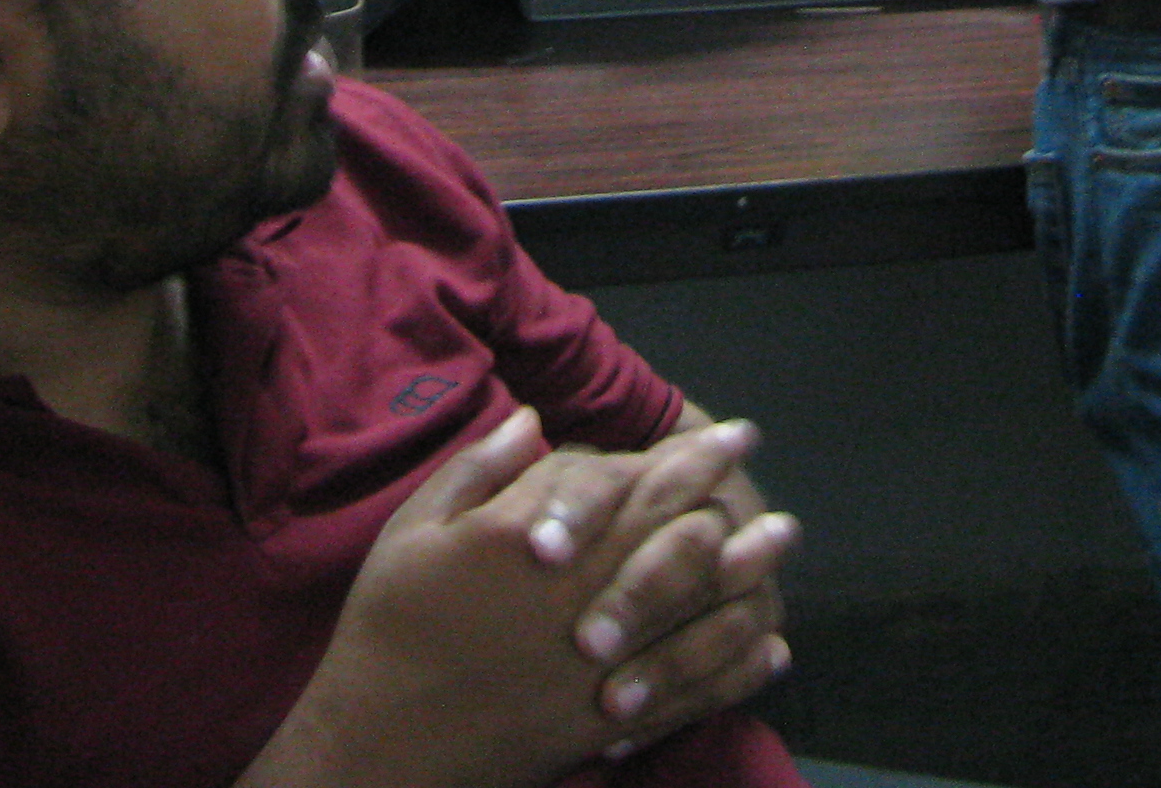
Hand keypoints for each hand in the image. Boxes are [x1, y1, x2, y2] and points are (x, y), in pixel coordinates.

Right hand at [249, 409, 794, 787]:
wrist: (377, 739)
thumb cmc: (388, 624)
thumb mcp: (416, 529)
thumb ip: (482, 471)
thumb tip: (536, 421)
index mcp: (536, 543)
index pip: (633, 488)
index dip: (690, 459)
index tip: (734, 435)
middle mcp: (579, 600)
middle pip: (675, 544)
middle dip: (731, 511)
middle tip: (774, 490)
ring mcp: (596, 667)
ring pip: (694, 614)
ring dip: (747, 579)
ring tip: (783, 549)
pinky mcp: (601, 723)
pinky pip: (687, 693)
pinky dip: (733, 671)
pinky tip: (767, 650)